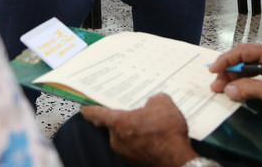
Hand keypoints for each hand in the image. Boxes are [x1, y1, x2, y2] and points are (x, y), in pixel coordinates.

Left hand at [81, 94, 197, 166]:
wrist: (178, 160)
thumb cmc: (166, 131)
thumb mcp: (163, 103)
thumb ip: (153, 100)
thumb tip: (153, 103)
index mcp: (119, 123)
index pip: (98, 114)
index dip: (90, 110)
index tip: (84, 109)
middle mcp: (117, 140)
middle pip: (114, 127)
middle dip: (123, 121)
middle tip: (134, 114)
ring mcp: (125, 154)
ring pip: (125, 139)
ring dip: (133, 133)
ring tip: (150, 127)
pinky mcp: (135, 164)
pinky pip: (134, 149)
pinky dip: (141, 144)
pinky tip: (155, 140)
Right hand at [209, 42, 261, 110]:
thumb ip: (250, 88)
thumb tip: (229, 89)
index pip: (243, 52)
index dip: (226, 60)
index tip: (214, 70)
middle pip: (245, 59)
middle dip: (229, 72)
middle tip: (216, 86)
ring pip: (250, 68)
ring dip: (236, 78)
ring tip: (223, 89)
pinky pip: (257, 75)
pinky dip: (246, 82)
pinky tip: (238, 89)